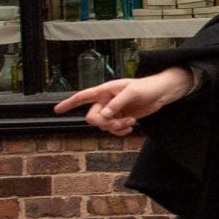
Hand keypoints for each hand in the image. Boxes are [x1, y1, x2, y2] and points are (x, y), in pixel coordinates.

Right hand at [57, 67, 194, 136]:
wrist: (162, 93)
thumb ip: (117, 104)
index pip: (83, 96)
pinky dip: (119, 132)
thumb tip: (104, 115)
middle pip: (92, 117)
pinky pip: (112, 130)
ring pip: (103, 125)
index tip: (57, 110)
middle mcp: (106, 101)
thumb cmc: (148, 87)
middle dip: (104, 123)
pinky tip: (130, 128)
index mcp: (105, 91)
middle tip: (120, 123)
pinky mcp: (121, 118)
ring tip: (131, 122)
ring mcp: (113, 110)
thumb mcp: (133, 93)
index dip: (69, 103)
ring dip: (115, 128)